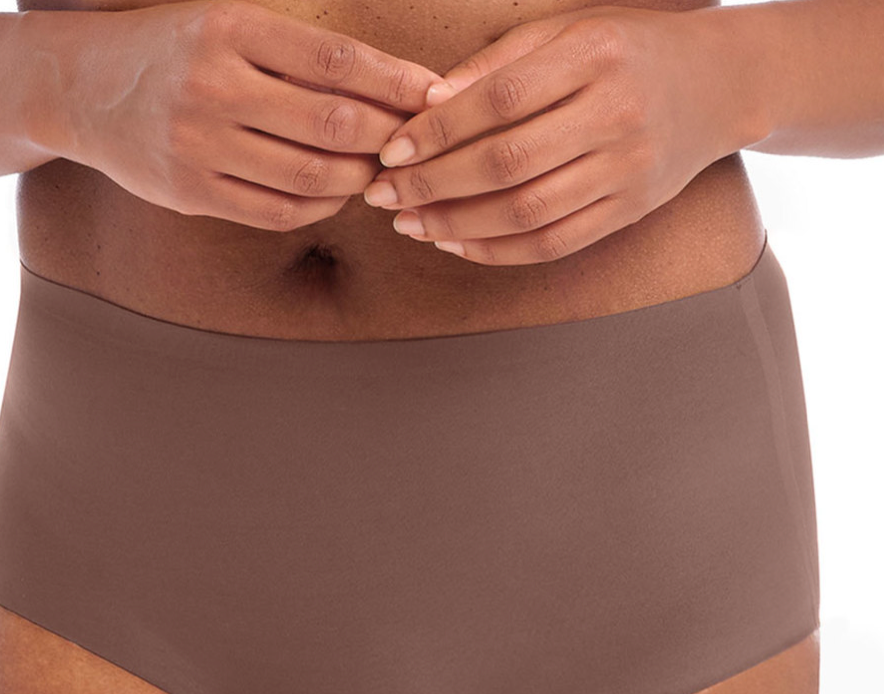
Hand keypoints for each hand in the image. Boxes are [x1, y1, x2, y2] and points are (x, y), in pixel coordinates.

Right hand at [48, 0, 448, 229]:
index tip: (435, 94)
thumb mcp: (226, 24)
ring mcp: (199, 145)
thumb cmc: (174, 52)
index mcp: (231, 29)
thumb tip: (387, 93)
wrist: (82, 89)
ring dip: (358, 178)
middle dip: (387, 138)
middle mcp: (214, 86)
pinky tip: (335, 195)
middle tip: (413, 143)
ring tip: (376, 170)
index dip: (396, 82)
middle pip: (333, 124)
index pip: (337, 61)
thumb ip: (295, 56)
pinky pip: (277, 212)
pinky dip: (320, 208)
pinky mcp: (191, 192)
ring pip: (310, 175)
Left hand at [362, 5, 739, 263]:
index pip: (499, 100)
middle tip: (384, 195)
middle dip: (433, 184)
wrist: (721, 83)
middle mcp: (616, 113)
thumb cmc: (629, 50)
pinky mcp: (630, 210)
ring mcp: (627, 169)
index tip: (390, 150)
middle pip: (507, 163)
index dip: (438, 132)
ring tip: (411, 223)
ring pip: (527, 212)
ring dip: (457, 223)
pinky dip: (498, 250)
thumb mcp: (571, 31)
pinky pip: (554, 243)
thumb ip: (500, 63)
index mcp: (596, 55)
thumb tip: (427, 105)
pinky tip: (455, 243)